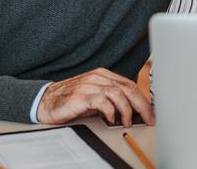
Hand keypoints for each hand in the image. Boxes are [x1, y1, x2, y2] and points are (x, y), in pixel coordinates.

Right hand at [36, 67, 153, 126]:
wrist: (45, 101)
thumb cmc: (71, 100)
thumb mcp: (95, 98)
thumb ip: (111, 100)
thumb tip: (132, 110)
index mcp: (103, 75)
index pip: (130, 85)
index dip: (143, 99)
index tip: (150, 112)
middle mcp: (98, 77)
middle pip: (127, 88)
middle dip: (141, 104)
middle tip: (148, 117)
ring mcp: (89, 85)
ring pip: (117, 93)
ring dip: (126, 109)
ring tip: (127, 121)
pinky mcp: (81, 95)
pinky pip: (101, 100)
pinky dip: (110, 110)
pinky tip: (111, 118)